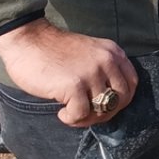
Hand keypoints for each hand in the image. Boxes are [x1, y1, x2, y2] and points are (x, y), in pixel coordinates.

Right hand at [0, 19, 138, 127]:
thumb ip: (102, 70)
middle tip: (86, 114)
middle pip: (121, 99)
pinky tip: (61, 112)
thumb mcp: (88, 53)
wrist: (27, 39)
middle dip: (105, 113)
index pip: (132, 83)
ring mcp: (91, 73)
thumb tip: (109, 102)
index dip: (121, 100)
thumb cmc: (53, 51)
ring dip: (86, 118)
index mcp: (112, 52)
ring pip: (102, 109)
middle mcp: (107, 61)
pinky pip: (81, 114)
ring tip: (70, 113)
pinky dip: (71, 119)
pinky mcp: (74, 85)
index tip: (103, 106)